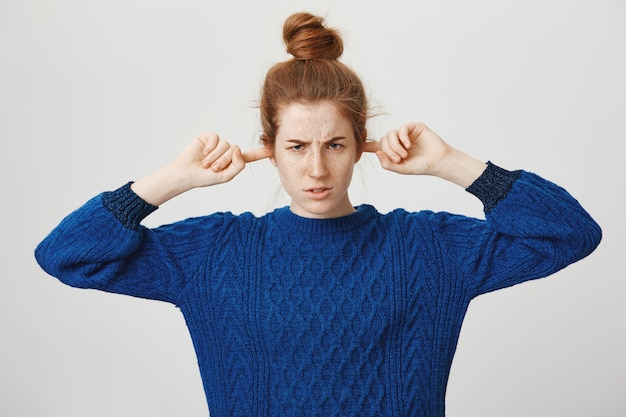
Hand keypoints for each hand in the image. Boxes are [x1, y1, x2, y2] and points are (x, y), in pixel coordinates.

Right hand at [132, 133, 272, 205]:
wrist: (187, 174)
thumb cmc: (205, 177)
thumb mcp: (226, 176)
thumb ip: (238, 165)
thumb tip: (238, 149)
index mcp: (233, 161)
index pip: (249, 156)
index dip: (260, 152)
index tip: (272, 148)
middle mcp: (227, 150)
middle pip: (235, 151)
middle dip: (224, 161)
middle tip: (212, 169)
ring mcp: (218, 143)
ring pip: (226, 146)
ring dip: (216, 157)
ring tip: (206, 164)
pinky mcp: (208, 137)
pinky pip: (216, 139)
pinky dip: (210, 148)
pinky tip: (203, 153)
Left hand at [363, 122, 452, 175]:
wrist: (437, 162)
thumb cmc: (420, 166)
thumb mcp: (400, 168)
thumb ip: (387, 163)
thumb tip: (377, 153)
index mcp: (392, 150)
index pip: (376, 146)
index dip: (366, 145)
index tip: (357, 145)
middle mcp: (397, 140)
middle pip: (383, 141)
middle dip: (388, 151)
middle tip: (398, 159)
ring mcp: (405, 133)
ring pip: (390, 134)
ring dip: (394, 146)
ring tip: (404, 155)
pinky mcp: (413, 127)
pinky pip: (401, 129)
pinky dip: (402, 138)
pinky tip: (408, 146)